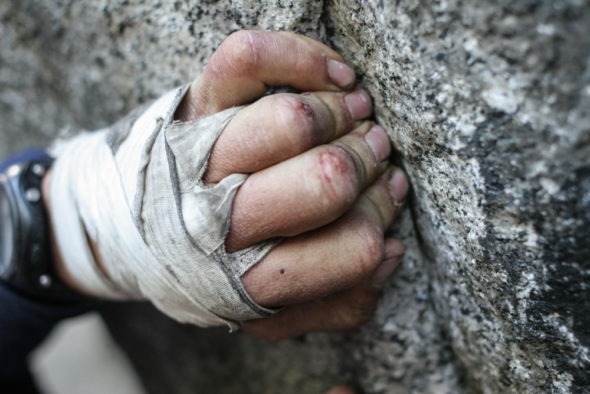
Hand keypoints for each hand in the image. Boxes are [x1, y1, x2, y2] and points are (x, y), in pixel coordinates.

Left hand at [177, 31, 407, 339]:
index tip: (385, 195)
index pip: (352, 247)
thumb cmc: (214, 267)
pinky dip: (303, 57)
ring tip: (357, 116)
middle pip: (325, 179)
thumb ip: (337, 303)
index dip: (381, 218)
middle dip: (365, 162)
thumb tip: (389, 252)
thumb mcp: (271, 311)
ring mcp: (204, 153)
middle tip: (375, 153)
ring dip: (343, 114)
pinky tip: (335, 76)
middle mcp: (218, 218)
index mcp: (246, 280)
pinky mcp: (197, 103)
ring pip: (291, 119)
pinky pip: (250, 58)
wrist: (136, 227)